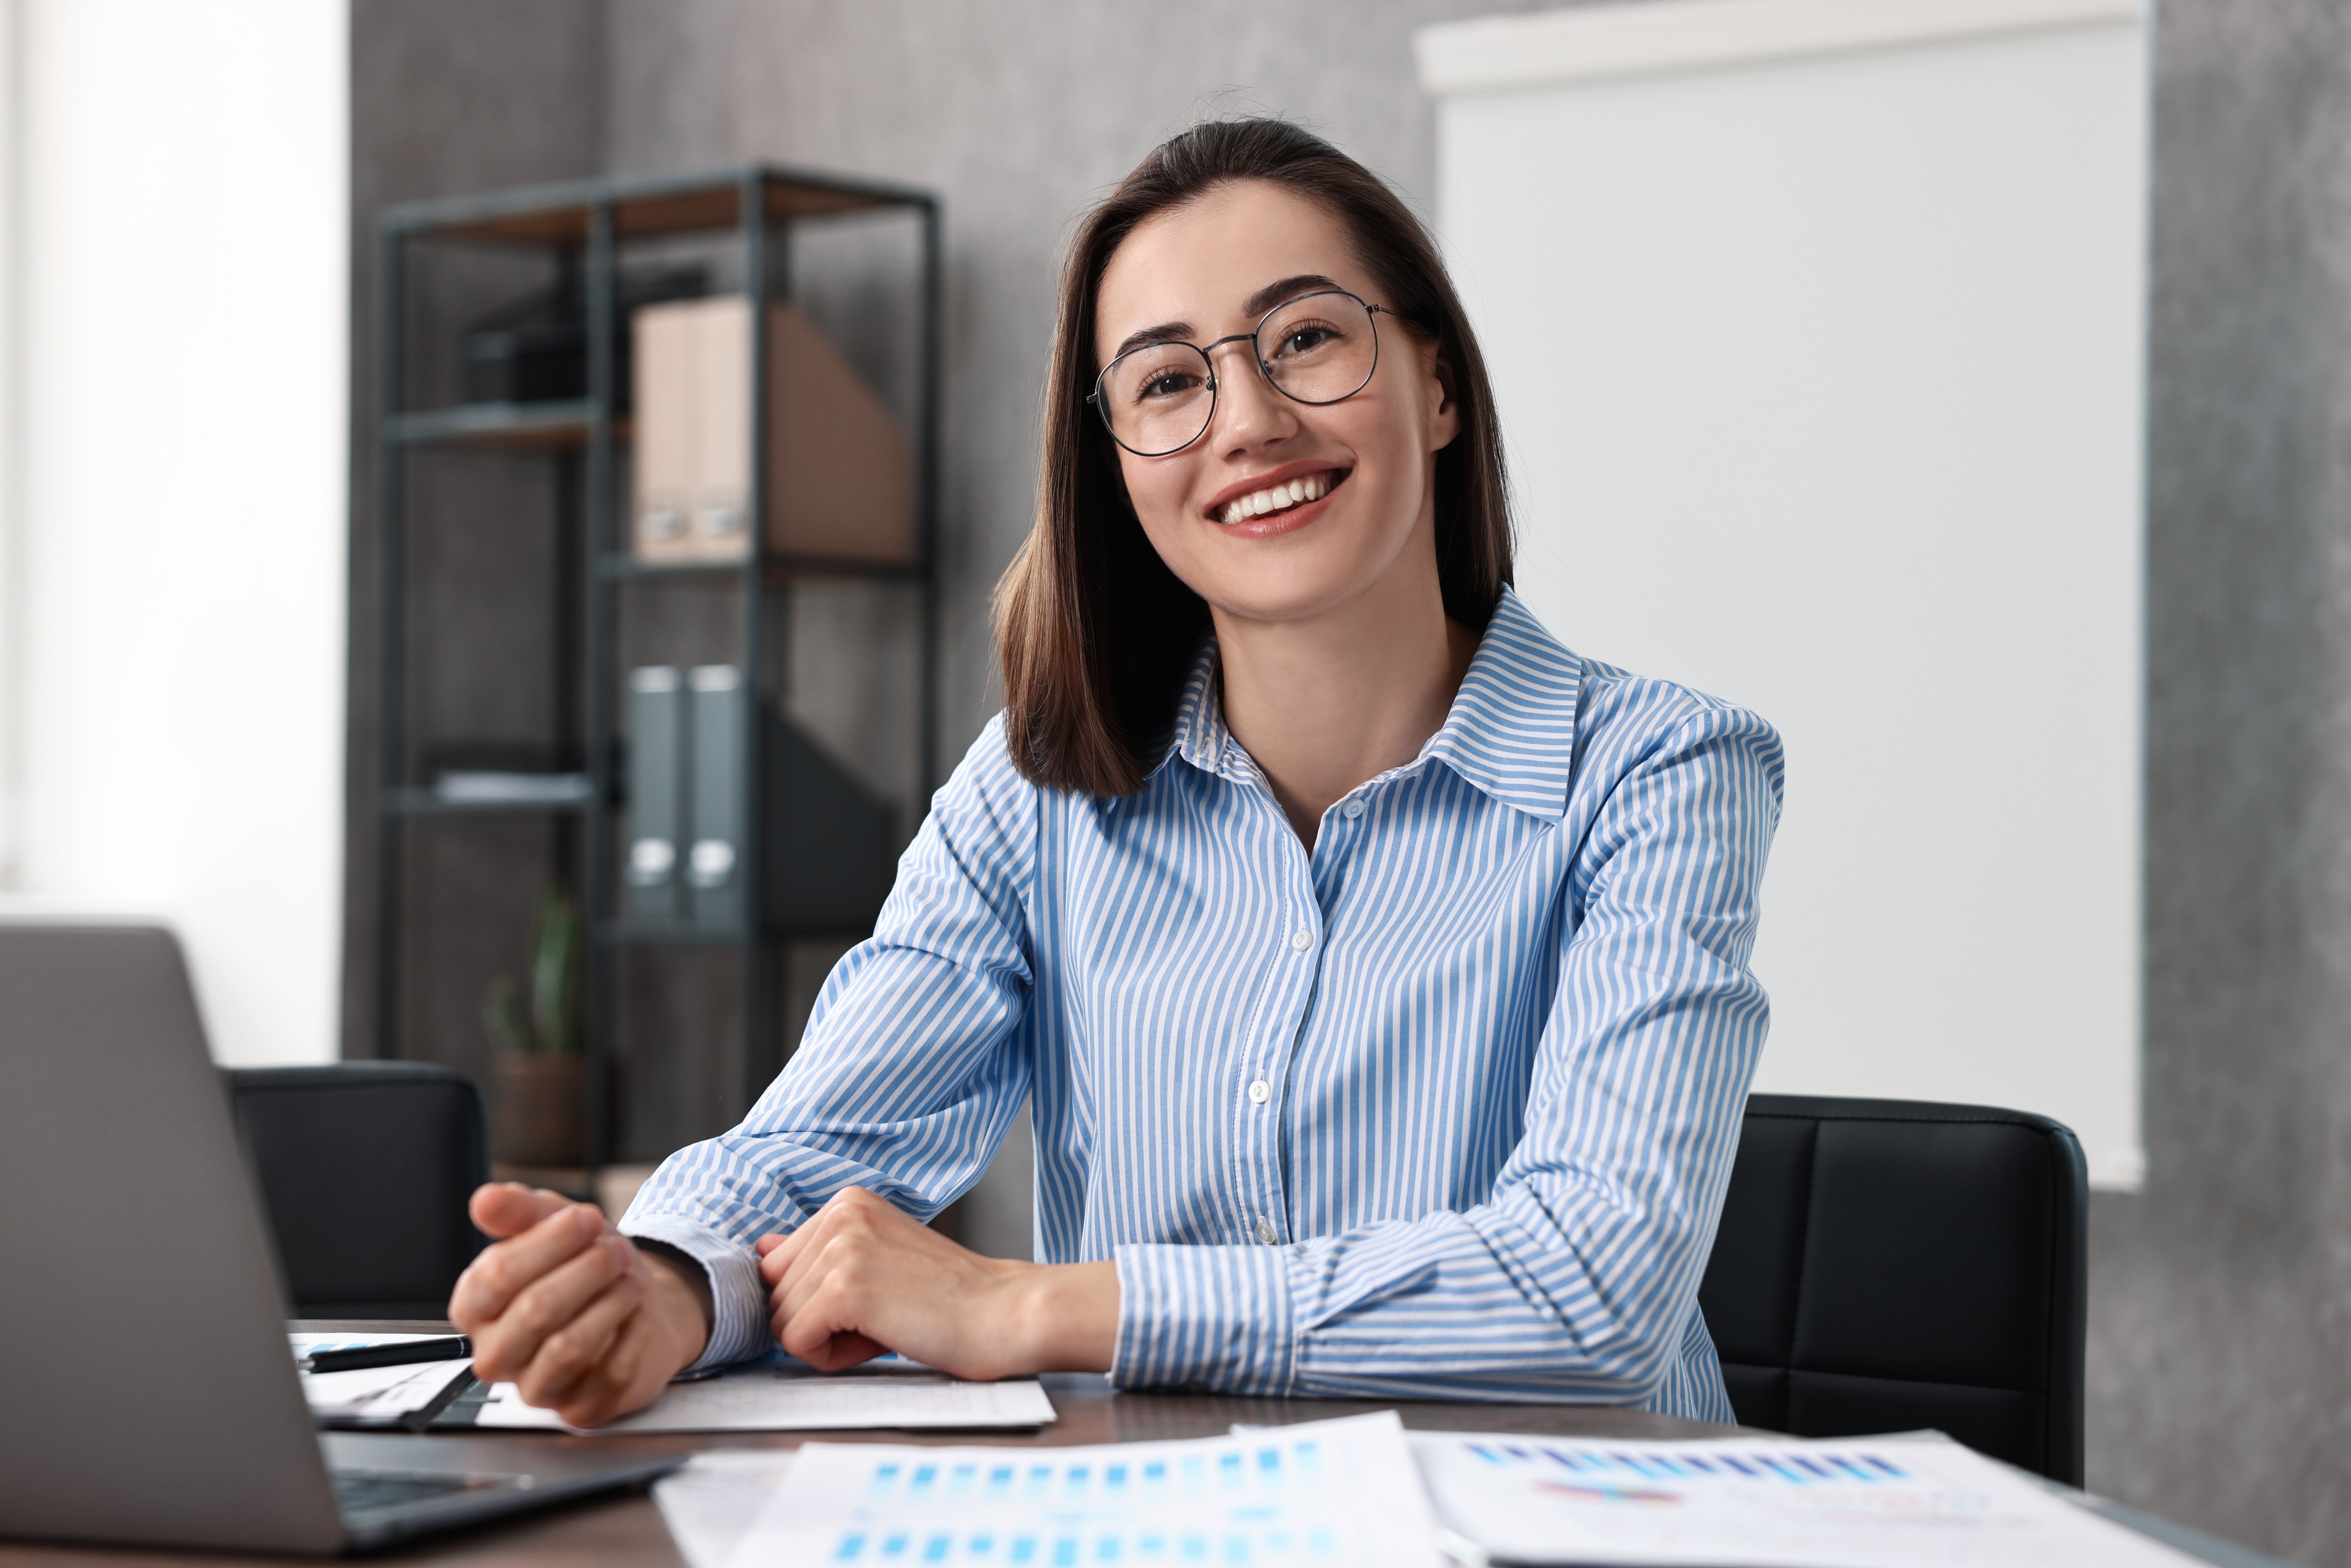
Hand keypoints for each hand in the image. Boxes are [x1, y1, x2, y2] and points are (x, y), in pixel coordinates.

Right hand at [447, 1183, 711, 1426]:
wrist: (637, 1305)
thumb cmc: (584, 1266)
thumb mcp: (554, 1224)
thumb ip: (518, 1210)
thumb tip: (485, 1200)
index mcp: (476, 1307)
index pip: (496, 1277)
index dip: (549, 1242)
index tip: (586, 1218)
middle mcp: (497, 1354)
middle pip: (534, 1312)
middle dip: (586, 1271)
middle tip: (614, 1250)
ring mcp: (537, 1387)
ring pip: (568, 1348)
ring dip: (610, 1302)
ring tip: (630, 1278)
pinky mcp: (581, 1409)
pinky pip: (610, 1373)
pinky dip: (635, 1333)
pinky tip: (638, 1314)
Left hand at [757, 1186, 1117, 1379]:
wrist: (1003, 1314)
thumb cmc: (947, 1298)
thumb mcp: (877, 1260)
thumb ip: (818, 1252)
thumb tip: (762, 1246)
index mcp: (848, 1202)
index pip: (779, 1266)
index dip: (818, 1300)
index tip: (874, 1300)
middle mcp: (840, 1214)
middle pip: (775, 1294)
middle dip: (818, 1322)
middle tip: (882, 1317)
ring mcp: (842, 1248)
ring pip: (781, 1320)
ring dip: (827, 1341)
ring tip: (885, 1326)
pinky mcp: (845, 1288)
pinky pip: (795, 1342)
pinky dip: (831, 1357)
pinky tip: (878, 1339)